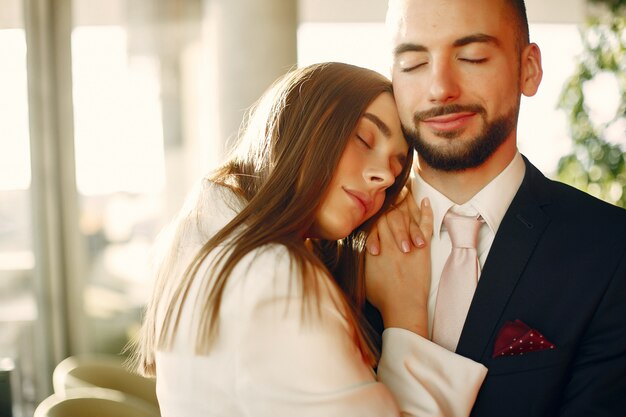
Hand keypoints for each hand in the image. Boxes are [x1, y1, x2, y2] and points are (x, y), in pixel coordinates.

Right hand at [365, 198, 432, 336]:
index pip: (374, 218)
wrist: (401, 306)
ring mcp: (407, 242)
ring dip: (407, 201)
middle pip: (390, 212)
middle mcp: (390, 240)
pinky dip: (426, 212)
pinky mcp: (422, 247)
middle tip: (391, 187)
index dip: (375, 207)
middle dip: (390, 199)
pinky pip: (426, 224)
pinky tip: (425, 201)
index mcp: (375, 245)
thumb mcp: (363, 274)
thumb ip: (360, 257)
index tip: (376, 198)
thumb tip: (353, 247)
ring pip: (407, 215)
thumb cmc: (381, 295)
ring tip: (407, 189)